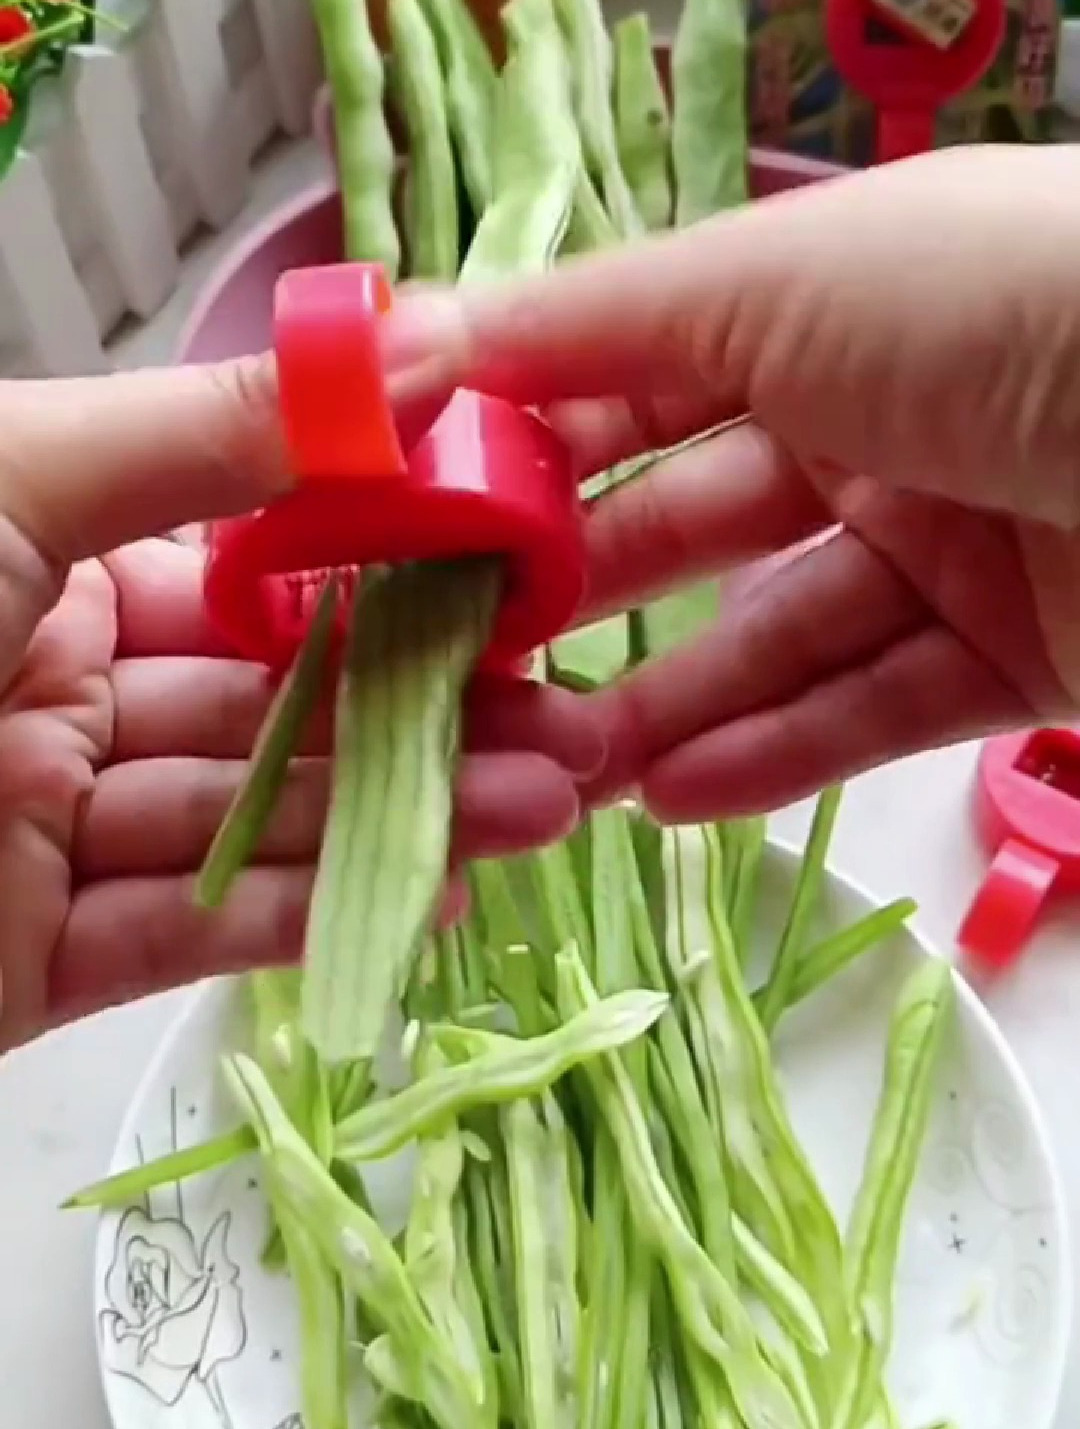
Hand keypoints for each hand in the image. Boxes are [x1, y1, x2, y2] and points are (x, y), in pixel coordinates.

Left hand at [0, 361, 596, 1048]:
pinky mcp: (39, 960)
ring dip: (405, 815)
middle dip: (431, 716)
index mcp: (48, 559)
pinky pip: (191, 929)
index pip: (261, 574)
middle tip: (570, 723)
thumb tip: (399, 353)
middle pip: (282, 706)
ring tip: (549, 803)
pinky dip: (308, 914)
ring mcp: (56, 828)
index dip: (391, 582)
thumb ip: (213, 431)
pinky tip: (433, 893)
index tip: (515, 589)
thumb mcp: (20, 473)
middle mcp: (61, 689)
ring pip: (259, 820)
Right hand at [387, 144, 1079, 818]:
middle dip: (583, 594)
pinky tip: (671, 798)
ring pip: (777, 634)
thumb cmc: (992, 311)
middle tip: (475, 671)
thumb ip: (587, 323)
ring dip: (667, 701)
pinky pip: (871, 708)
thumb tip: (402, 343)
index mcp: (821, 306)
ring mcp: (952, 541)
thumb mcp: (774, 280)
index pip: (635, 384)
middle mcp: (880, 417)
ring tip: (564, 767)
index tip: (418, 531)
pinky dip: (775, 755)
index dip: (526, 450)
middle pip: (695, 520)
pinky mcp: (1017, 653)